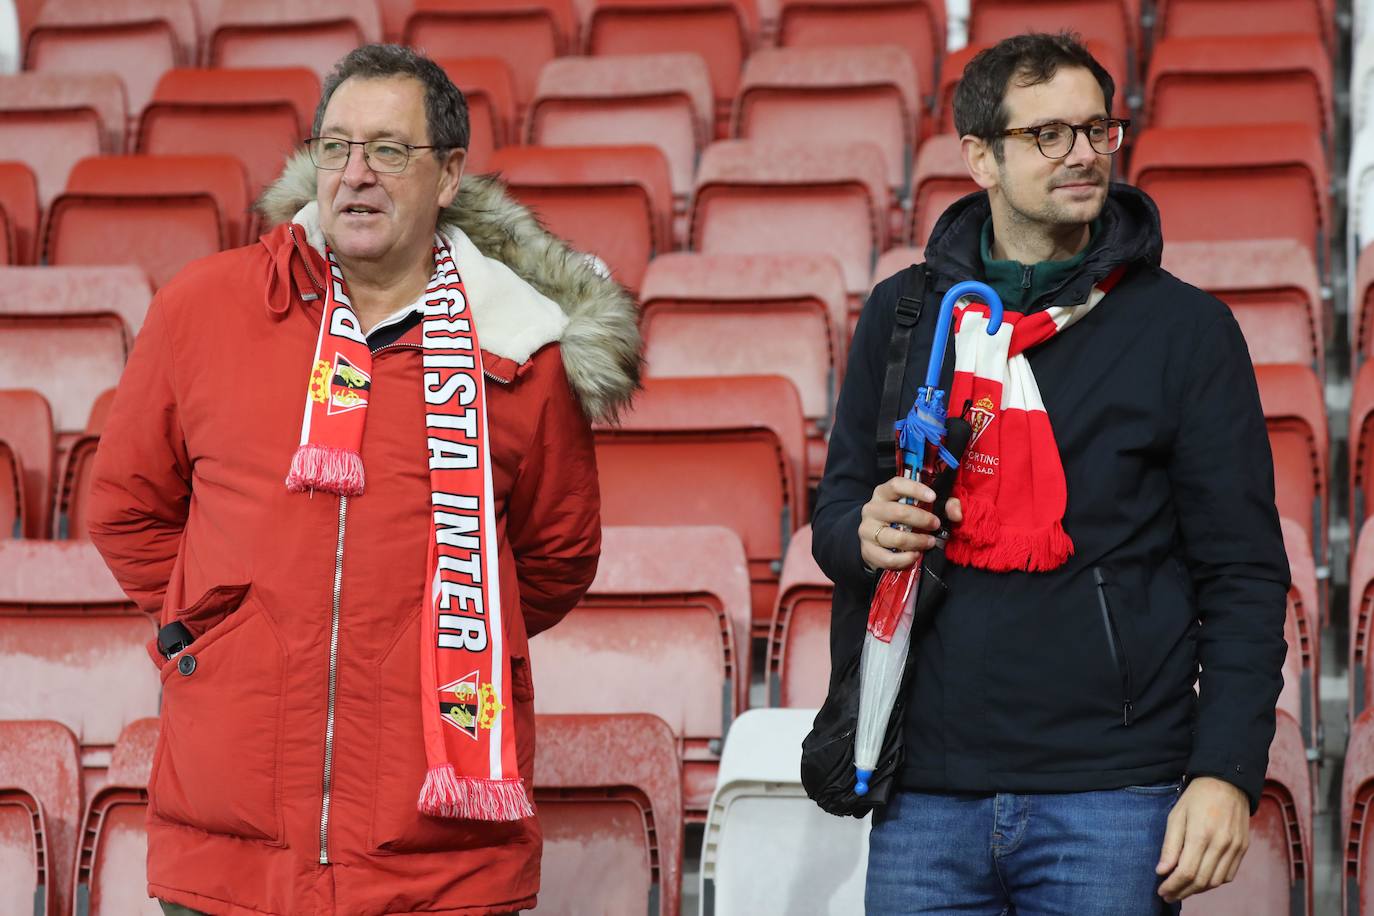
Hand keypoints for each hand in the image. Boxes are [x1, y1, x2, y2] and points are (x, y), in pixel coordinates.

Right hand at [858, 476, 962, 571]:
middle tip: (935, 525)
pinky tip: (915, 555)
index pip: (896, 484)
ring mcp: (867, 530)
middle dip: (922, 519)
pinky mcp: (867, 551)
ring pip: (896, 537)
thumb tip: (957, 514)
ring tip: (929, 542)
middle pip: (899, 512)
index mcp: (883, 493)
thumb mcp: (919, 507)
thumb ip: (944, 505)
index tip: (933, 497)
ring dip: (918, 542)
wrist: (874, 540)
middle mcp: (872, 509)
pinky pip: (888, 558)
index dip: (915, 489)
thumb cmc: (901, 520)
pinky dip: (906, 559)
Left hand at [1156, 777, 1250, 902]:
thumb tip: (1162, 871)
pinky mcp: (1243, 848)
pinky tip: (1201, 881)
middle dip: (1182, 892)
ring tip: (1182, 890)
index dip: (1172, 886)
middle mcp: (1221, 844)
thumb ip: (1170, 845)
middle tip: (1168, 895)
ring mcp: (1235, 848)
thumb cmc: (1197, 797)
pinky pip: (1229, 875)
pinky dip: (1214, 882)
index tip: (1161, 891)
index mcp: (1201, 834)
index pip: (1186, 872)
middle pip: (1201, 881)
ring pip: (1216, 881)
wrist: (1228, 782)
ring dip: (1198, 890)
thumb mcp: (1176, 815)